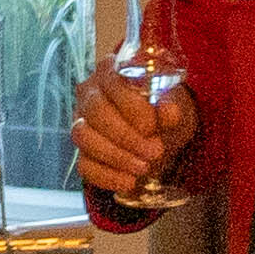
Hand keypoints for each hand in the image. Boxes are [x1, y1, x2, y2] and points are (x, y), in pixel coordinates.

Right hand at [71, 63, 196, 194]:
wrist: (159, 133)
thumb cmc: (162, 109)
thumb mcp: (173, 103)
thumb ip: (171, 106)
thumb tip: (169, 112)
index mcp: (109, 71)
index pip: (112, 85)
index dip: (131, 108)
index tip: (153, 126)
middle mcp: (88, 94)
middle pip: (96, 114)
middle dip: (126, 137)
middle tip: (155, 151)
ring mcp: (81, 123)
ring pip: (84, 138)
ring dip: (116, 157)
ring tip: (144, 168)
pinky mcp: (82, 151)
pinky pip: (84, 165)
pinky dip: (107, 176)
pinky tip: (129, 182)